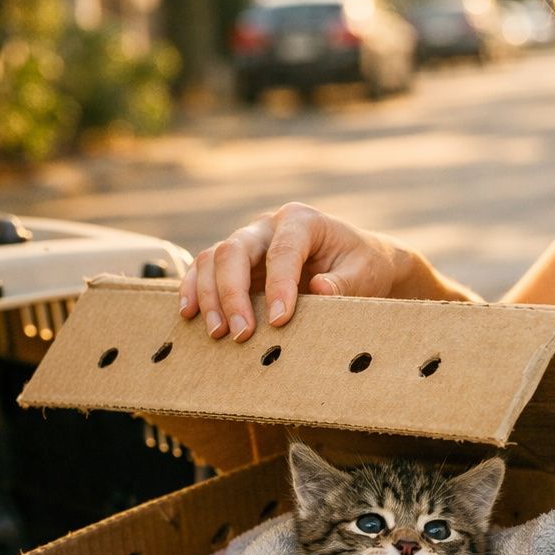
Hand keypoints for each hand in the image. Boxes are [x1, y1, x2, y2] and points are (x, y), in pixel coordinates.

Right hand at [179, 203, 406, 339]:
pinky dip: (193, 291)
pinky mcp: (236, 263)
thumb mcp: (364, 273)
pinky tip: (190, 316)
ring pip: (212, 259)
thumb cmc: (362, 266)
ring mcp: (248, 242)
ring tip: (217, 334)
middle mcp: (268, 226)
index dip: (278, 286)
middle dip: (232, 294)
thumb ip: (344, 283)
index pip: (282, 251)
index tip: (279, 320)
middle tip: (241, 333)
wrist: (357, 263)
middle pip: (234, 250)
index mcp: (301, 220)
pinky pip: (204, 270)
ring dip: (208, 296)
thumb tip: (318, 289)